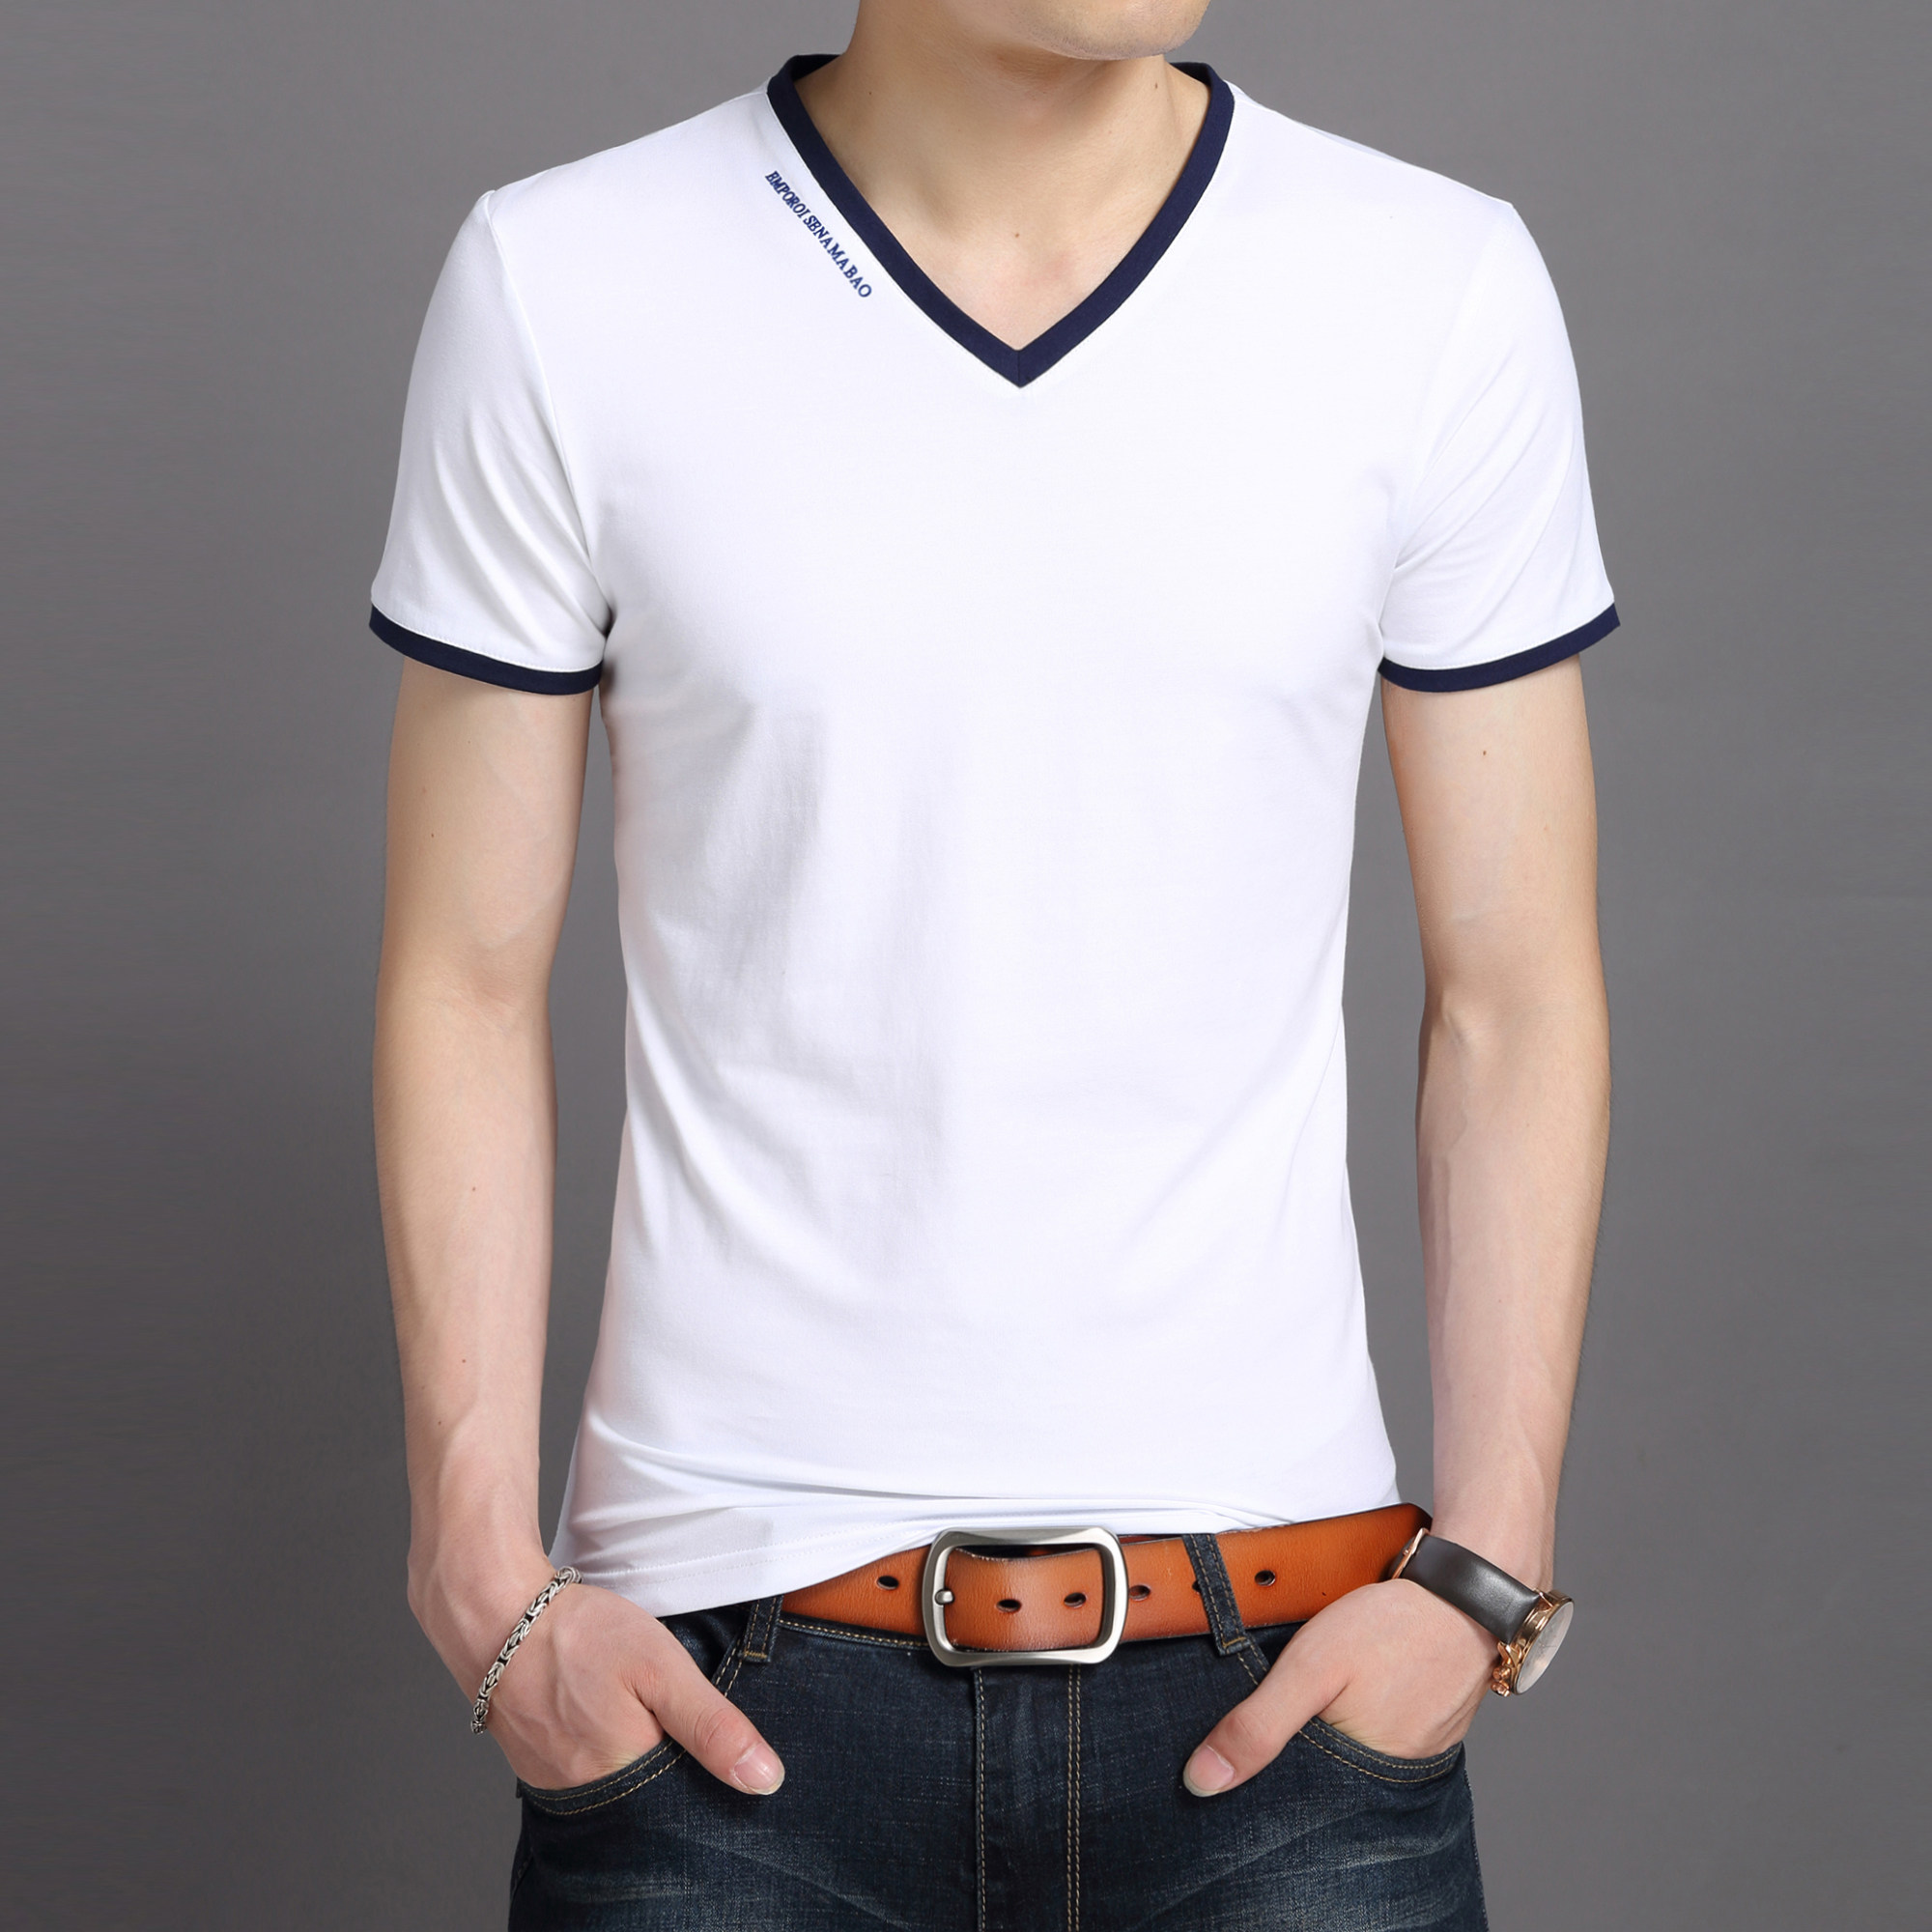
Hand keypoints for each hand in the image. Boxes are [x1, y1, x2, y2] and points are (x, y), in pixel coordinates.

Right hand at [468, 1578, 785, 1795]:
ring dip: (638, 1755)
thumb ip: (713, 1726)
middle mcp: (588, 1795)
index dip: (710, 1772)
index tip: (717, 1737)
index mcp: (626, 1778)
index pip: (688, 1804)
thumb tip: (765, 1780)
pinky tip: (612, 1714)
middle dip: (674, 1763)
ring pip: (619, 1784)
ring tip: (642, 1709)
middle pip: (652, 1798)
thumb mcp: (662, 1668)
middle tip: (672, 1709)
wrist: (496, 1616)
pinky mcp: (537, 1765)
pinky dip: (606, 1748)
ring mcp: (557, 1783)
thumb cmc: (579, 1636)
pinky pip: (587, 1772)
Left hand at [1182, 1579, 1493, 1794]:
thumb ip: (1258, 1726)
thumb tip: (1201, 1782)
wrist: (1468, 1593)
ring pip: (1352, 1751)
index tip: (1226, 1752)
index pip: (1292, 1798)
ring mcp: (1418, 1755)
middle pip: (1323, 1775)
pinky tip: (1352, 1687)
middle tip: (1285, 1700)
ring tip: (1318, 1692)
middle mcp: (1393, 1781)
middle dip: (1295, 1747)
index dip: (1259, 1772)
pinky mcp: (1431, 1729)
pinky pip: (1381, 1731)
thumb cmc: (1391, 1628)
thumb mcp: (1310, 1669)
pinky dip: (1360, 1712)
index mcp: (1361, 1781)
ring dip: (1328, 1728)